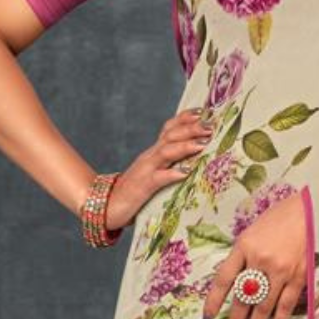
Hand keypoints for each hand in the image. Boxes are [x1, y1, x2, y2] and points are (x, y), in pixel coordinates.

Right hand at [104, 109, 213, 230]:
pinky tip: (186, 172)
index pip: (169, 128)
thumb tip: (194, 162)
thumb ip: (169, 165)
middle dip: (191, 128)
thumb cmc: (135, 193)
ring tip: (203, 144)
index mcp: (153, 153)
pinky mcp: (143, 187)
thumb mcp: (153, 174)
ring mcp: (145, 170)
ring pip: (166, 152)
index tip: (204, 112)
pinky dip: (172, 173)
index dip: (185, 118)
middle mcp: (149, 157)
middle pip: (170, 135)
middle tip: (210, 126)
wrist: (108, 206)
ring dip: (185, 146)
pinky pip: (159, 178)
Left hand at [202, 192, 306, 318]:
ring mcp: (280, 269)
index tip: (208, 316)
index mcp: (244, 246)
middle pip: (243, 297)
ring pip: (263, 305)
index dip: (214, 301)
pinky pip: (286, 303)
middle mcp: (260, 259)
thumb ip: (242, 256)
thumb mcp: (252, 233)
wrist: (310, 210)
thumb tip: (233, 284)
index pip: (224, 279)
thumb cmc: (279, 220)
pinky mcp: (299, 275)